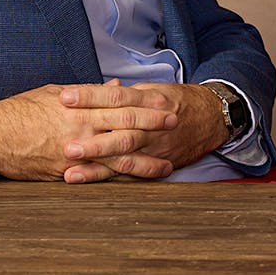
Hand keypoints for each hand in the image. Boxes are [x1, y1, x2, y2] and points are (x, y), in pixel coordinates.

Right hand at [0, 83, 179, 182]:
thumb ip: (88, 92)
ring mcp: (75, 153)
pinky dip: (119, 180)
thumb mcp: (55, 92)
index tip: (167, 103)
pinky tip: (136, 183)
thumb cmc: (21, 111)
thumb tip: (115, 86)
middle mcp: (81, 129)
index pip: (121, 103)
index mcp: (80, 106)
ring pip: (117, 158)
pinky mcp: (66, 173)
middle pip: (125, 128)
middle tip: (177, 125)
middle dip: (153, 127)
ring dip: (145, 162)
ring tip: (167, 165)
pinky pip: (98, 178)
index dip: (146, 104)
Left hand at [56, 82, 229, 182]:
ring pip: (125, 156)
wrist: (211, 117)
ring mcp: (155, 145)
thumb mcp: (152, 90)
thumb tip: (98, 92)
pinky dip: (113, 179)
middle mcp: (152, 123)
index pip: (115, 97)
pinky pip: (133, 173)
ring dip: (97, 166)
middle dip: (92, 139)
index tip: (64, 97)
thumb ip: (124, 94)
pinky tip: (92, 184)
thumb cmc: (177, 101)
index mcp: (148, 100)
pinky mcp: (158, 162)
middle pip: (119, 129)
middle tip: (66, 145)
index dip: (89, 97)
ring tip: (71, 173)